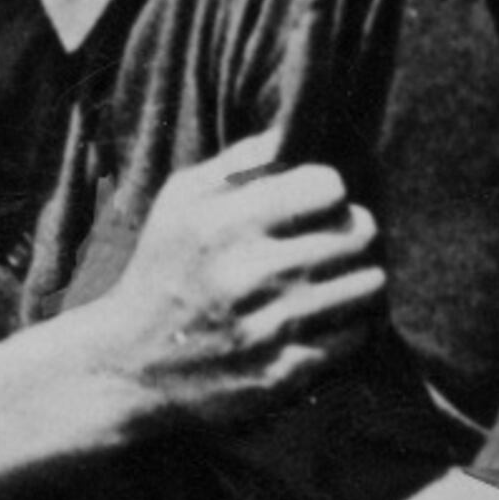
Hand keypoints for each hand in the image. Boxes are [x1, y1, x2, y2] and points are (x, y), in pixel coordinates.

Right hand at [87, 132, 389, 436]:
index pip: (328, 186)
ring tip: (336, 279)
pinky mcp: (283, 373)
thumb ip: (240, 161)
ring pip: (369, 284)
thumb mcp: (180, 202)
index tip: (315, 207)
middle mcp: (248, 275)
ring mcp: (269, 328)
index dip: (328, 192)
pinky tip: (329, 318)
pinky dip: (352, 324)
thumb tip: (296, 126)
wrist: (129, 366)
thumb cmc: (163, 270)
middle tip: (335, 242)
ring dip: (359, 277)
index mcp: (224, 224)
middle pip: (359, 233)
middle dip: (353, 232)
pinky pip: (356, 335)